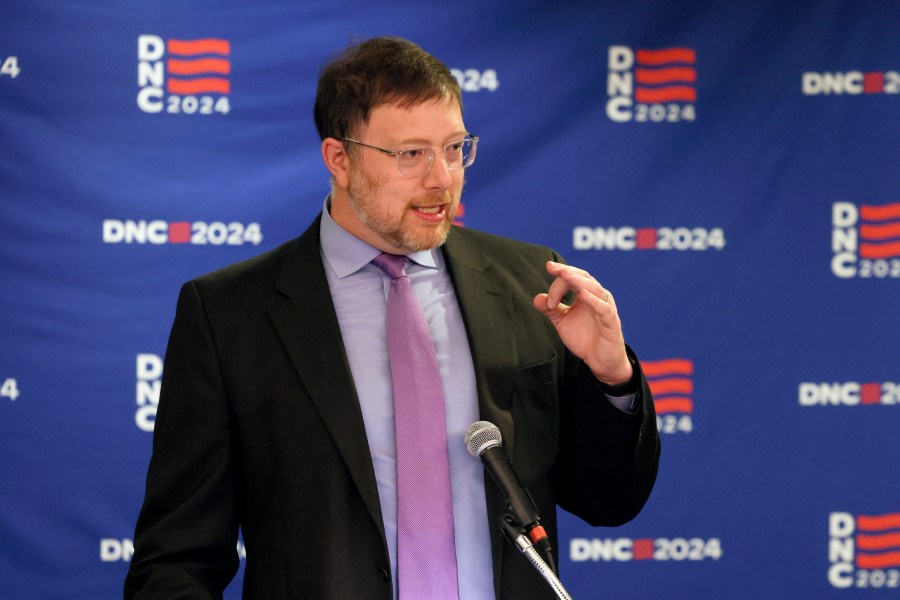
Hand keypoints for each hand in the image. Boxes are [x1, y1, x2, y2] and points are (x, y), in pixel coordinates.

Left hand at [532, 261, 632, 384]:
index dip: (558, 280)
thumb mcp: (563, 322)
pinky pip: (604, 309)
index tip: (547, 285)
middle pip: (583, 279)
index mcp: (586, 295)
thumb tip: (537, 298)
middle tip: (552, 267)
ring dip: (579, 281)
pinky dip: (594, 301)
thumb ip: (551, 310)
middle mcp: (597, 297)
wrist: (600, 361)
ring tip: (566, 275)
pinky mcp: (611, 322)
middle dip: (567, 272)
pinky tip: (583, 295)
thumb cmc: (584, 338)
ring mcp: (606, 308)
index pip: (572, 279)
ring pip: (594, 289)